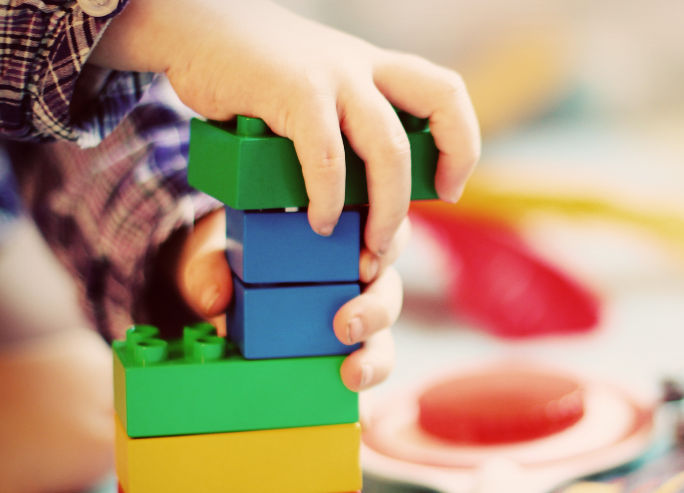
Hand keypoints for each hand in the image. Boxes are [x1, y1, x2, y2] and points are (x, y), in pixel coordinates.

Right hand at [89, 0, 479, 258]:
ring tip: (368, 244)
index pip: (446, 93)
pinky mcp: (294, 91)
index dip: (461, 142)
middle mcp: (362, 67)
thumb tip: (355, 193)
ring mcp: (332, 76)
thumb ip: (341, 126)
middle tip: (416, 219)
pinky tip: (318, 221)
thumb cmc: (254, 75)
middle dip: (448, 167)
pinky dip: (327, 199)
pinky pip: (327, 158)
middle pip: (441, 103)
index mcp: (373, 68)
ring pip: (388, 148)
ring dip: (387, 208)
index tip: (448, 187)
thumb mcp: (315, 90)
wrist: (196, 30)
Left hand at [174, 208, 410, 390]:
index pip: (381, 233)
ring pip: (383, 337)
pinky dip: (363, 393)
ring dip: (375, 357)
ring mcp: (351, 322)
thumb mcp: (215, 254)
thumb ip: (209, 268)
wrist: (217, 290)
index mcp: (339, 238)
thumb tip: (214, 300)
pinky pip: (360, 374)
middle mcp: (354, 280)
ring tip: (353, 374)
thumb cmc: (230, 259)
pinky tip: (353, 407)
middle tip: (347, 325)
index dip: (388, 245)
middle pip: (388, 290)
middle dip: (377, 309)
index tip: (364, 264)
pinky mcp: (340, 358)